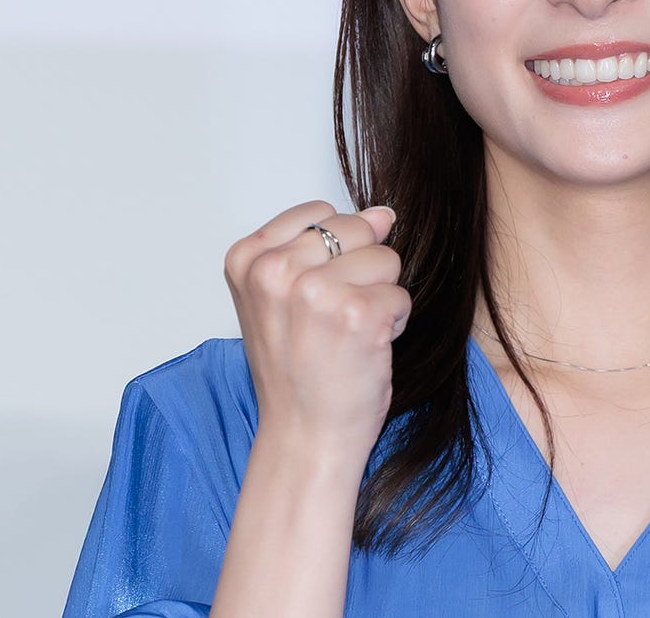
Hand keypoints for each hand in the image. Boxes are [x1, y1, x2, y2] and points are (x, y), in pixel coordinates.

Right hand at [223, 201, 408, 450]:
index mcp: (248, 259)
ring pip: (385, 258)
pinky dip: (394, 321)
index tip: (314, 295)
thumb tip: (383, 213)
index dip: (334, 253)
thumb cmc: (296, 374)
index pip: (321, 213)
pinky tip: (366, 347)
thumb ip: (324, 247)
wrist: (305, 437)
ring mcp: (315, 291)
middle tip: (333, 320)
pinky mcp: (358, 314)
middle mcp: (275, 270)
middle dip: (361, 271)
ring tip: (348, 334)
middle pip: (357, 230)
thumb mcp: (283, 298)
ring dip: (379, 296)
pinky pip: (400, 293)